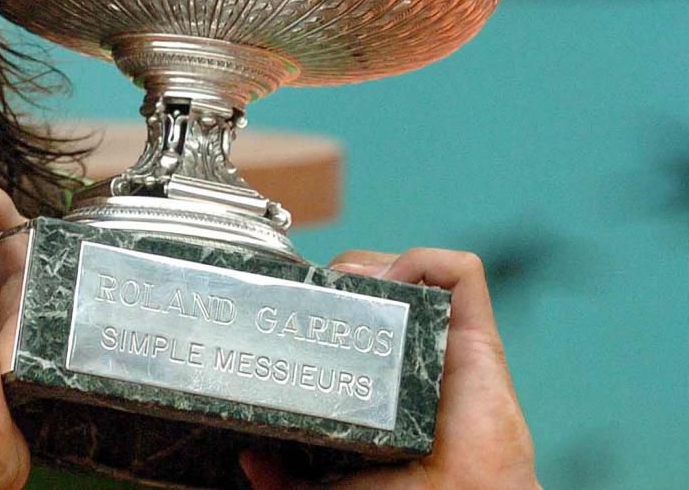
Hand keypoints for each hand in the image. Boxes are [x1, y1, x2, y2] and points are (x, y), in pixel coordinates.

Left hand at [241, 248, 539, 489]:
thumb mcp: (328, 485)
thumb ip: (287, 478)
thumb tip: (249, 461)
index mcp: (379, 382)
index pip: (348, 321)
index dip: (320, 302)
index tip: (290, 304)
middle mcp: (409, 356)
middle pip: (371, 285)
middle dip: (339, 275)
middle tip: (315, 292)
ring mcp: (443, 341)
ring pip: (406, 269)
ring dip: (372, 264)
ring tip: (348, 285)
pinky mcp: (476, 335)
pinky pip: (460, 273)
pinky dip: (426, 260)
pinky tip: (396, 281)